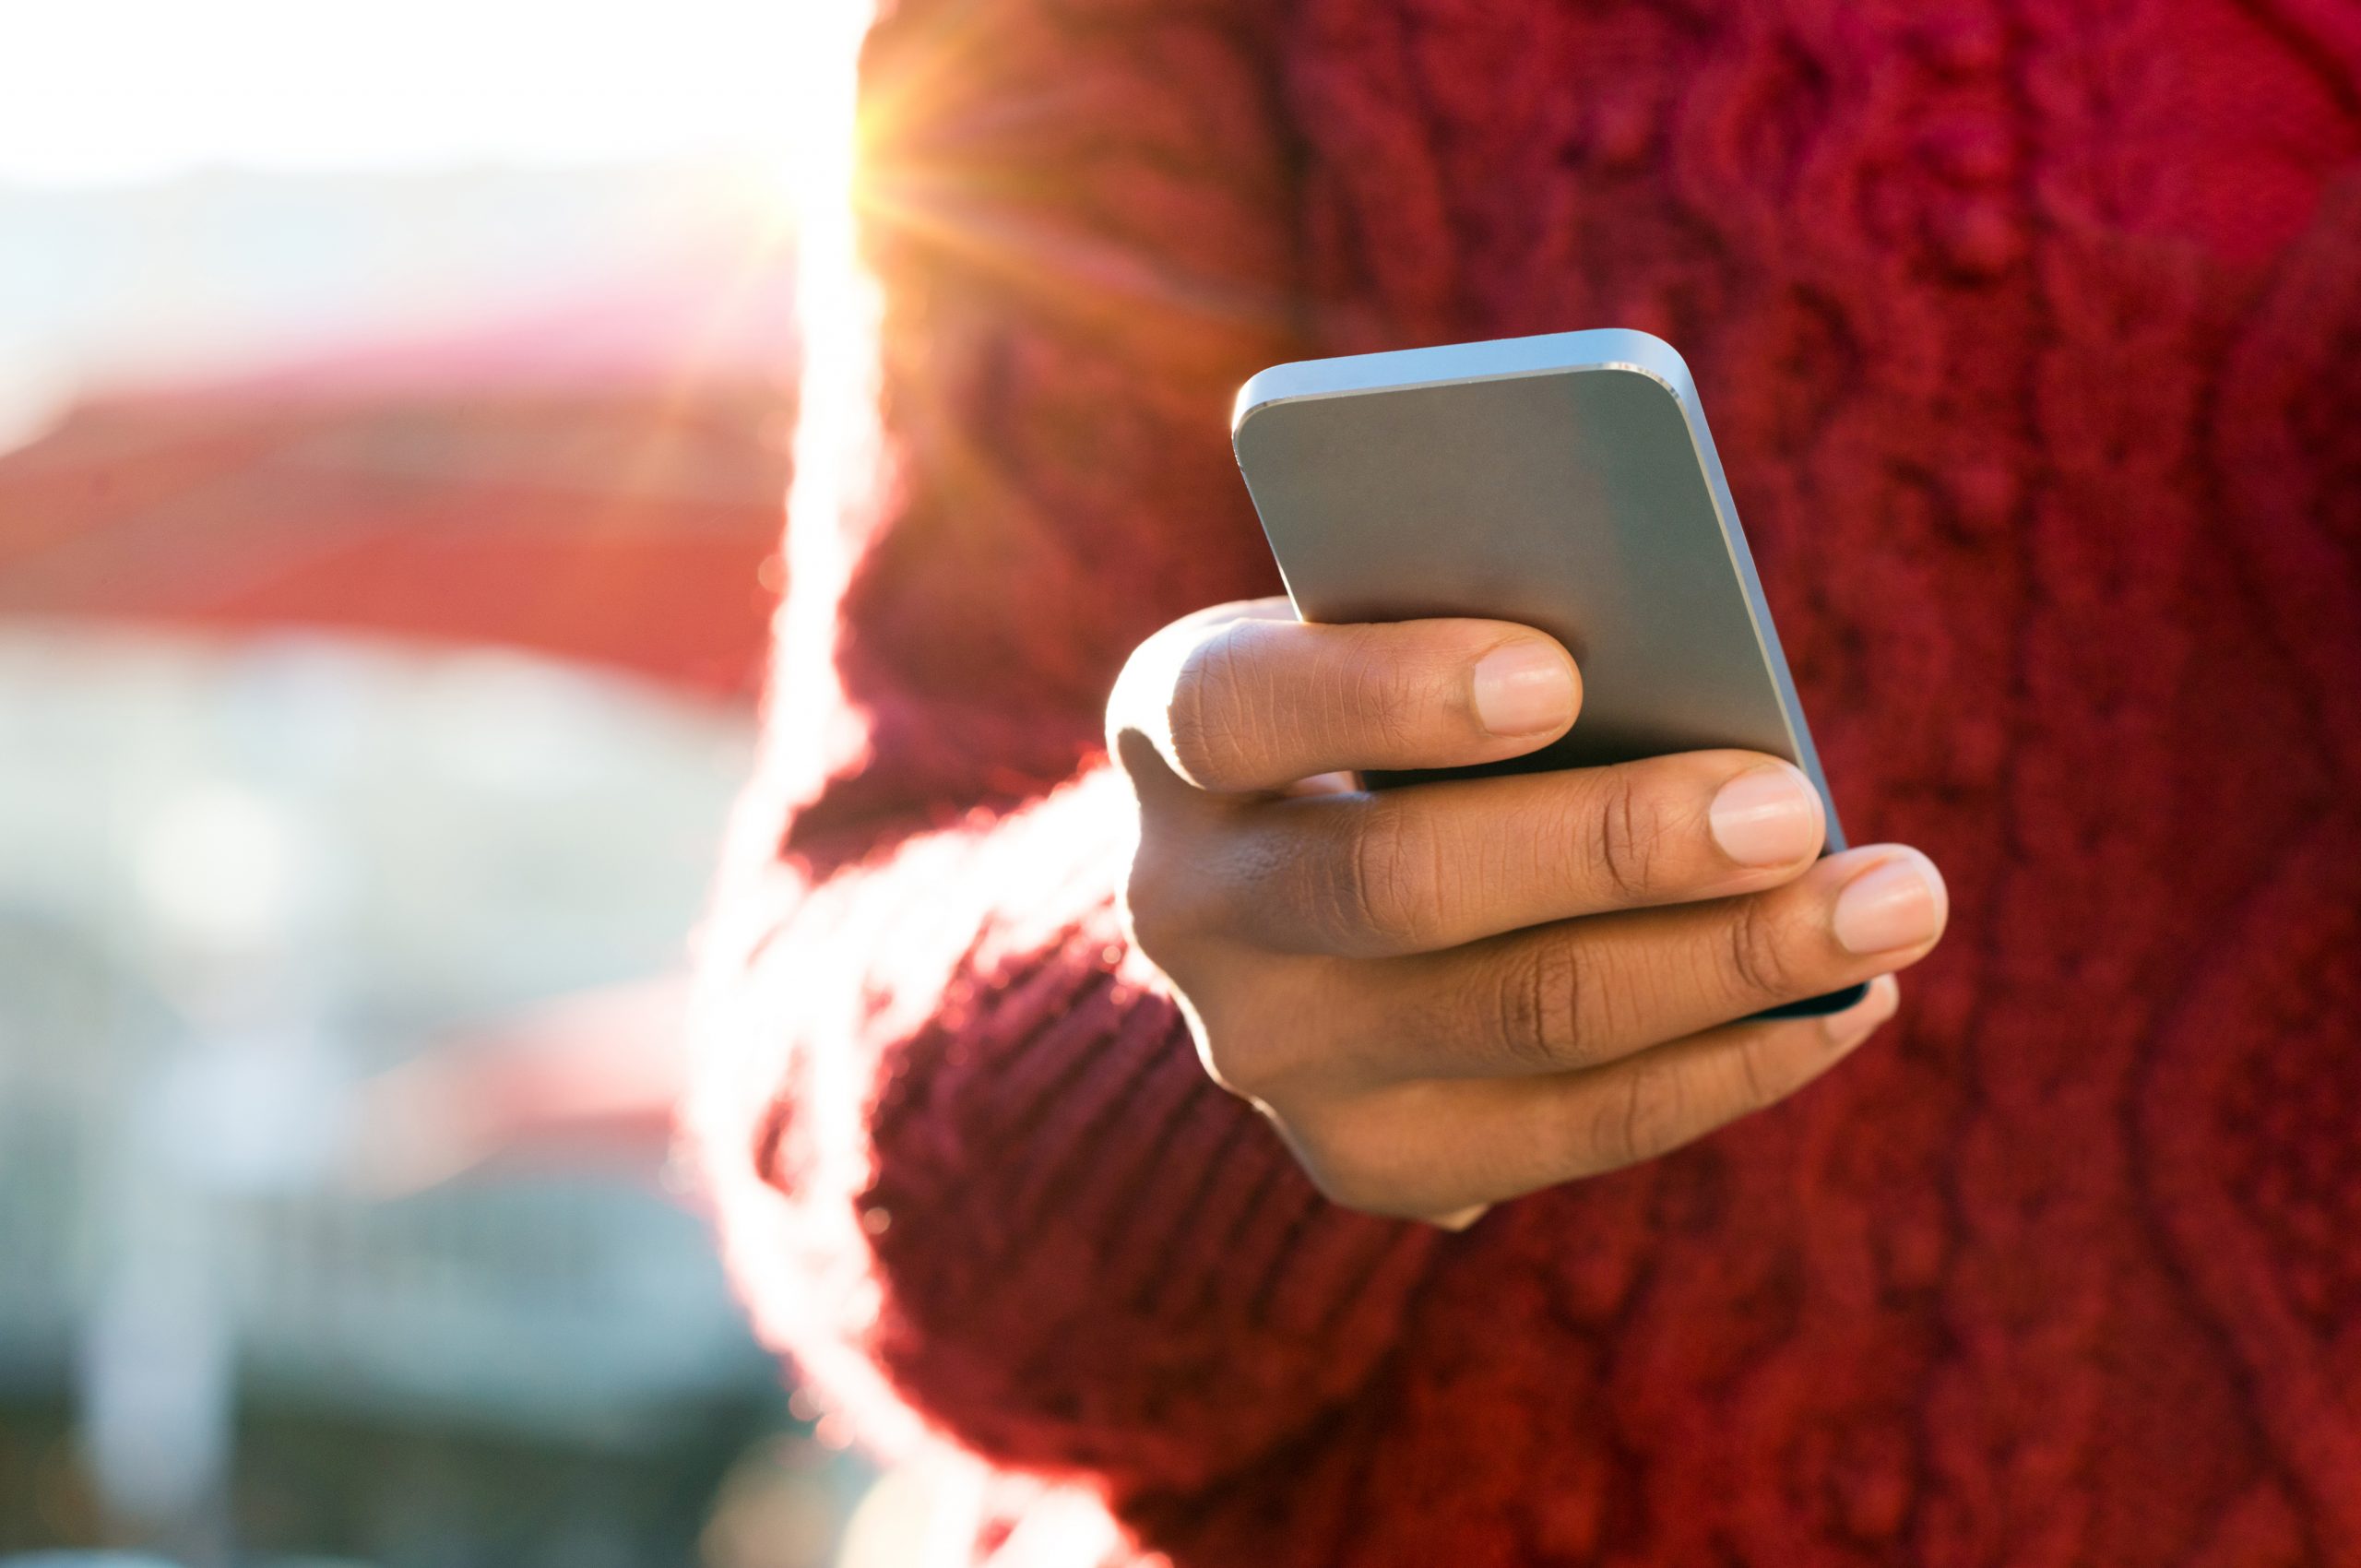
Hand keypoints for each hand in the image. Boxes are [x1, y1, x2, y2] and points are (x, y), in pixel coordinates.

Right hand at [1107, 599, 1946, 1223]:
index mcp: (1172, 726)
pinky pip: (1576, 1131)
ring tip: (1891, 902)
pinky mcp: (1369, 1158)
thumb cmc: (1401, 704)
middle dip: (1617, 845)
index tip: (1557, 673)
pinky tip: (1846, 1005)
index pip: (1242, 707)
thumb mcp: (1399, 632)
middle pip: (1402, 885)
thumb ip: (1486, 630)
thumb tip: (1696, 673)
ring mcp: (1270, 1055)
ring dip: (1729, 963)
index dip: (1388, 694)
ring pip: (1518, 1019)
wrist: (1302, 891)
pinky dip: (1730, 1064)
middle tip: (1794, 806)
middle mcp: (1187, 905)